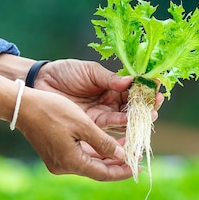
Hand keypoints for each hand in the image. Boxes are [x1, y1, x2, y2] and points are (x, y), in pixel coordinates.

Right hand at [0, 59, 132, 180]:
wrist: (21, 105)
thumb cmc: (52, 110)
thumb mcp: (83, 124)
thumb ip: (103, 142)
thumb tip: (121, 156)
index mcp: (71, 162)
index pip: (104, 173)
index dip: (123, 170)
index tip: (138, 167)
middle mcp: (64, 167)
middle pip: (98, 170)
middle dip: (118, 164)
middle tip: (137, 158)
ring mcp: (58, 162)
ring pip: (90, 163)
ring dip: (108, 157)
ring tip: (127, 149)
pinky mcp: (55, 154)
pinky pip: (81, 156)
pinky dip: (95, 151)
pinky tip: (108, 144)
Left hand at [33, 59, 163, 132]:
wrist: (40, 82)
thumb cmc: (65, 72)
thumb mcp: (90, 71)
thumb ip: (110, 79)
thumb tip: (131, 81)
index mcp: (111, 87)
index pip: (133, 91)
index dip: (145, 92)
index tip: (157, 91)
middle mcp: (109, 103)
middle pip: (132, 108)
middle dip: (145, 108)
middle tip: (156, 107)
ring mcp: (101, 115)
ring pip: (123, 120)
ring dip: (136, 119)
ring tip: (149, 117)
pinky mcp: (91, 126)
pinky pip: (109, 128)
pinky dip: (120, 127)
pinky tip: (130, 124)